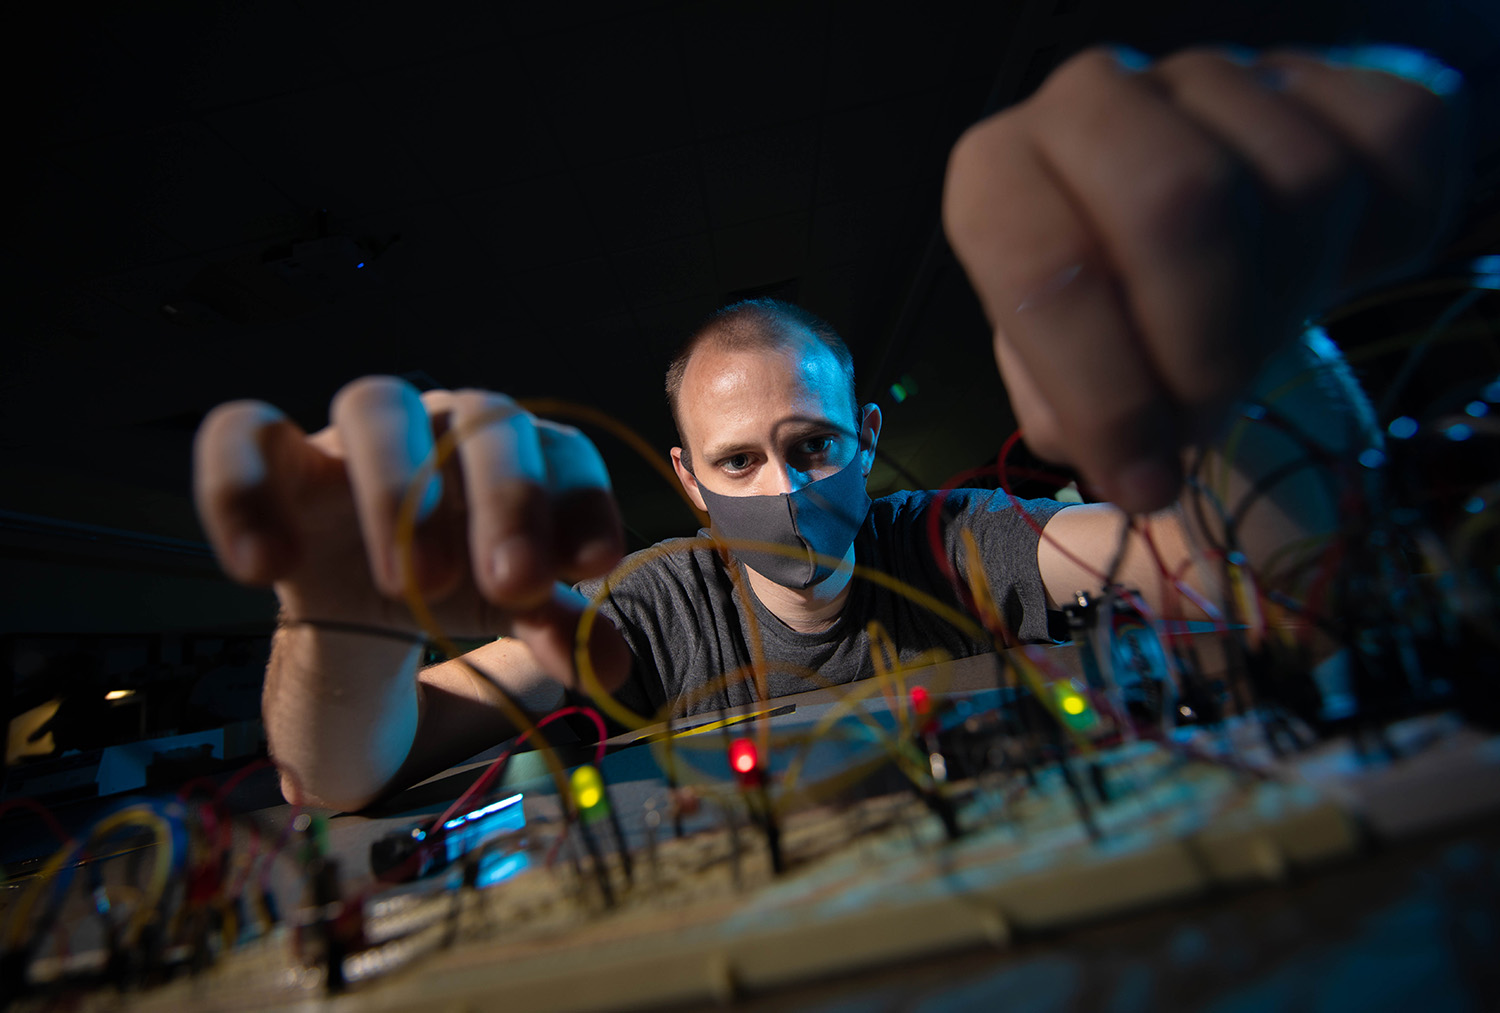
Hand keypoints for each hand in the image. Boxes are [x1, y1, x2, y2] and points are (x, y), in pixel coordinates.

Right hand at [193, 377, 629, 686]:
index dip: (584, 503)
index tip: (592, 567)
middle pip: (485, 420)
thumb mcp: (510, 606)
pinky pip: (241, 431)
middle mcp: (448, 422)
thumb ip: (559, 629)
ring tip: (402, 584)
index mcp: (523, 453)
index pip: (568, 453)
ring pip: (375, 403)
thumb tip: (614, 671)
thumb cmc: (460, 575)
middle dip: (504, 499)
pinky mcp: (278, 451)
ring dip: (395, 487)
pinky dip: (241, 489)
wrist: (366, 586)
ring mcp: (362, 431)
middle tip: (510, 584)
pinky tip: (263, 569)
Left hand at [943, 45, 1461, 512]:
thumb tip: (1128, 457)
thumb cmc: (1118, 333)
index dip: (1103, 394)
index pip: (1042, 269)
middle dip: (1207, 347)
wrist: (1218, 266)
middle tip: (1210, 418)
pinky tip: (1322, 269)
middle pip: (1180, 201)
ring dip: (1287, 305)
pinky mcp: (1325, 74)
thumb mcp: (1064, 390)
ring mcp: (1209, 72)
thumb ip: (1073, 420)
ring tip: (1254, 339)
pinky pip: (1386, 152)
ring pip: (1298, 182)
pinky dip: (1372, 244)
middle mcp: (1090, 101)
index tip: (1144, 480)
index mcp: (999, 173)